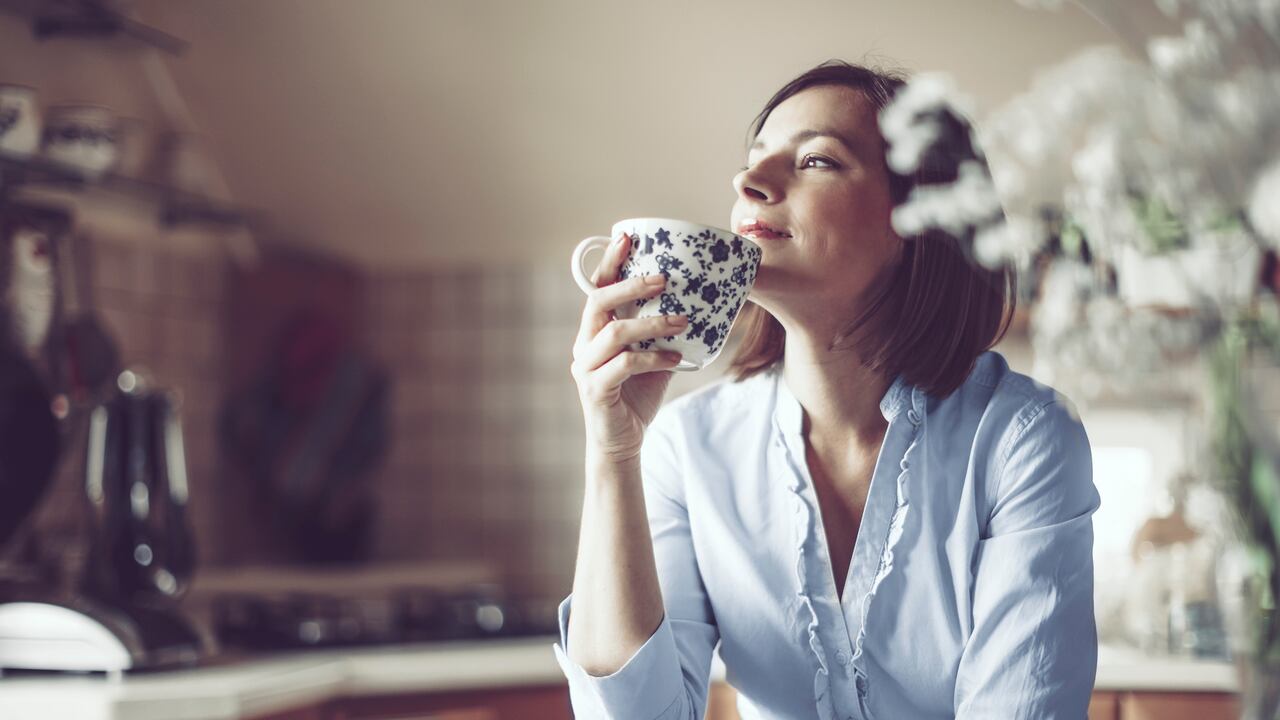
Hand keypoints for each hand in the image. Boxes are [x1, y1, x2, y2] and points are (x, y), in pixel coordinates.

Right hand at [570, 232, 687, 462]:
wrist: (623, 441)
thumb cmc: (637, 394)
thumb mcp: (653, 356)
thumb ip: (663, 332)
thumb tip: (702, 304)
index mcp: (594, 331)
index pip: (597, 287)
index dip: (610, 261)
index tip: (628, 236)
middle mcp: (584, 344)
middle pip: (598, 301)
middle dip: (630, 285)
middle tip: (663, 278)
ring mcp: (585, 367)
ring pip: (614, 332)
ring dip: (651, 323)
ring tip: (681, 321)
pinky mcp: (595, 389)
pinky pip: (624, 365)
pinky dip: (653, 358)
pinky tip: (674, 358)